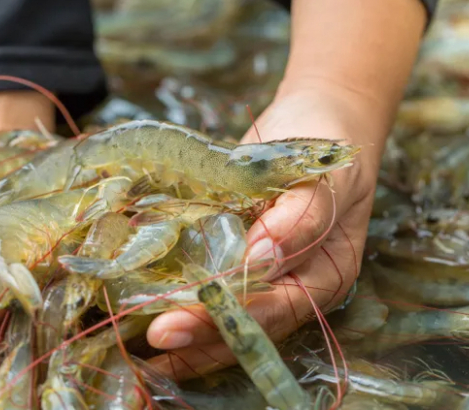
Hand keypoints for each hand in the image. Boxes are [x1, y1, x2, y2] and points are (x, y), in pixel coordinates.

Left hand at [145, 87, 382, 378]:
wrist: (318, 117)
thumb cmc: (327, 145)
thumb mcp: (324, 178)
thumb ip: (301, 220)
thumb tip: (261, 259)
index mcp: (324, 274)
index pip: (274, 309)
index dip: (229, 318)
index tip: (180, 322)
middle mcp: (295, 285)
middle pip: (247, 325)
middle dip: (199, 336)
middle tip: (153, 338)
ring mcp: (266, 274)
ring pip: (228, 317)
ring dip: (188, 334)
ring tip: (141, 351)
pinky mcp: (239, 255)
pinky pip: (213, 287)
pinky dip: (185, 303)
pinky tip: (150, 315)